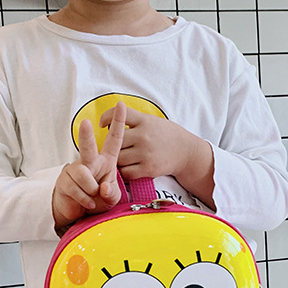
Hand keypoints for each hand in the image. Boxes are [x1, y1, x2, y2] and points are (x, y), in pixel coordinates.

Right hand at [51, 101, 126, 230]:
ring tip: (92, 197)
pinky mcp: (64, 181)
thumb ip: (112, 193)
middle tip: (86, 123)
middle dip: (86, 135)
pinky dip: (85, 200)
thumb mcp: (112, 198)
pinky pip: (78, 190)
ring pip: (84, 175)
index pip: (113, 139)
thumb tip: (103, 188)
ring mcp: (75, 170)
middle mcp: (89, 161)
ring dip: (91, 190)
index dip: (118, 122)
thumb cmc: (97, 199)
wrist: (78, 212)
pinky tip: (86, 203)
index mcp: (105, 160)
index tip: (121, 105)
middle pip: (87, 146)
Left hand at [99, 106, 213, 199]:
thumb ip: (135, 121)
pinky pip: (127, 172)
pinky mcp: (148, 169)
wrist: (185, 152)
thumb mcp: (152, 121)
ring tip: (118, 159)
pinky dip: (124, 171)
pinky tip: (126, 168)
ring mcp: (146, 153)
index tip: (102, 123)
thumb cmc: (165, 135)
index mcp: (145, 121)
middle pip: (116, 140)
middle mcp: (144, 136)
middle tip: (110, 148)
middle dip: (111, 145)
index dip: (107, 117)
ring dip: (116, 160)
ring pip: (119, 158)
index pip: (122, 115)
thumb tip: (112, 119)